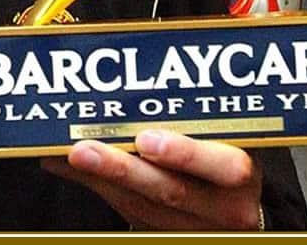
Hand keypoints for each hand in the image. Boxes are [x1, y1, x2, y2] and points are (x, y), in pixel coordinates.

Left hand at [40, 130, 261, 230]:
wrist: (232, 210)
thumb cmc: (222, 162)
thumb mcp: (222, 139)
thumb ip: (186, 114)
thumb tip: (129, 78)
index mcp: (239, 174)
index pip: (226, 166)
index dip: (185, 153)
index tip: (147, 140)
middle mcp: (223, 208)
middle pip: (171, 191)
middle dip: (123, 169)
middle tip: (84, 149)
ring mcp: (193, 227)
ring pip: (141, 207)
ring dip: (98, 178)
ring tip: (68, 154)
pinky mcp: (165, 234)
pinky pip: (127, 212)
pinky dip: (94, 185)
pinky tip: (67, 166)